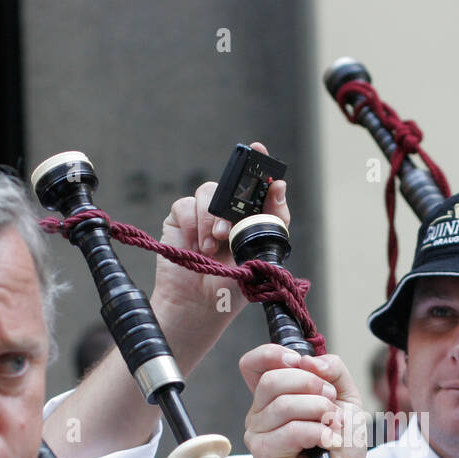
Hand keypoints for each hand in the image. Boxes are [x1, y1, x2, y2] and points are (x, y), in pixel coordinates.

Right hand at [151, 141, 288, 374]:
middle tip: (227, 232)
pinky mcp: (180, 219)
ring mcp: (203, 214)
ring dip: (210, 220)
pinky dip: (192, 225)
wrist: (201, 306)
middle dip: (231, 201)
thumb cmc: (233, 286)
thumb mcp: (261, 256)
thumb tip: (278, 187)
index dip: (259, 166)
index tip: (260, 150)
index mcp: (251, 218)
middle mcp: (228, 212)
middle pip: (231, 184)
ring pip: (208, 192)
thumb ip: (273, 222)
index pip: (258, 185)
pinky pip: (185, 205)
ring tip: (212, 247)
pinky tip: (197, 247)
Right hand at [241, 343, 367, 457]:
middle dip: (309, 383)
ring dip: (319, 410)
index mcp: (275, 395)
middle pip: (272, 379)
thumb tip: (310, 361)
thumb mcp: (345, 397)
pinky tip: (328, 440)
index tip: (298, 361)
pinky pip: (291, 429)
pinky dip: (318, 431)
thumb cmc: (341, 444)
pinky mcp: (264, 452)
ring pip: (283, 404)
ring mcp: (258, 432)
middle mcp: (260, 411)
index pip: (253, 364)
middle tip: (330, 401)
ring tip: (333, 424)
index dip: (272, 354)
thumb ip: (332, 370)